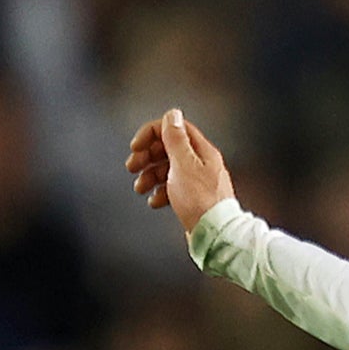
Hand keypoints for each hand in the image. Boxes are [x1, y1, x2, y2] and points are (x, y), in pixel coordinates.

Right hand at [125, 108, 236, 234]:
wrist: (216, 235)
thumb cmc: (202, 202)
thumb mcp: (184, 165)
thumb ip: (176, 139)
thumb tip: (172, 114)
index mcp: (201, 151)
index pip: (173, 128)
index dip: (151, 133)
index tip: (136, 146)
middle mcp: (201, 164)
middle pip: (168, 149)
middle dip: (147, 156)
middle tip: (133, 166)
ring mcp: (197, 182)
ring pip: (167, 170)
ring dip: (150, 175)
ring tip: (140, 187)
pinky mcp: (194, 199)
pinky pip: (172, 189)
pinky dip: (160, 192)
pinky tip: (155, 201)